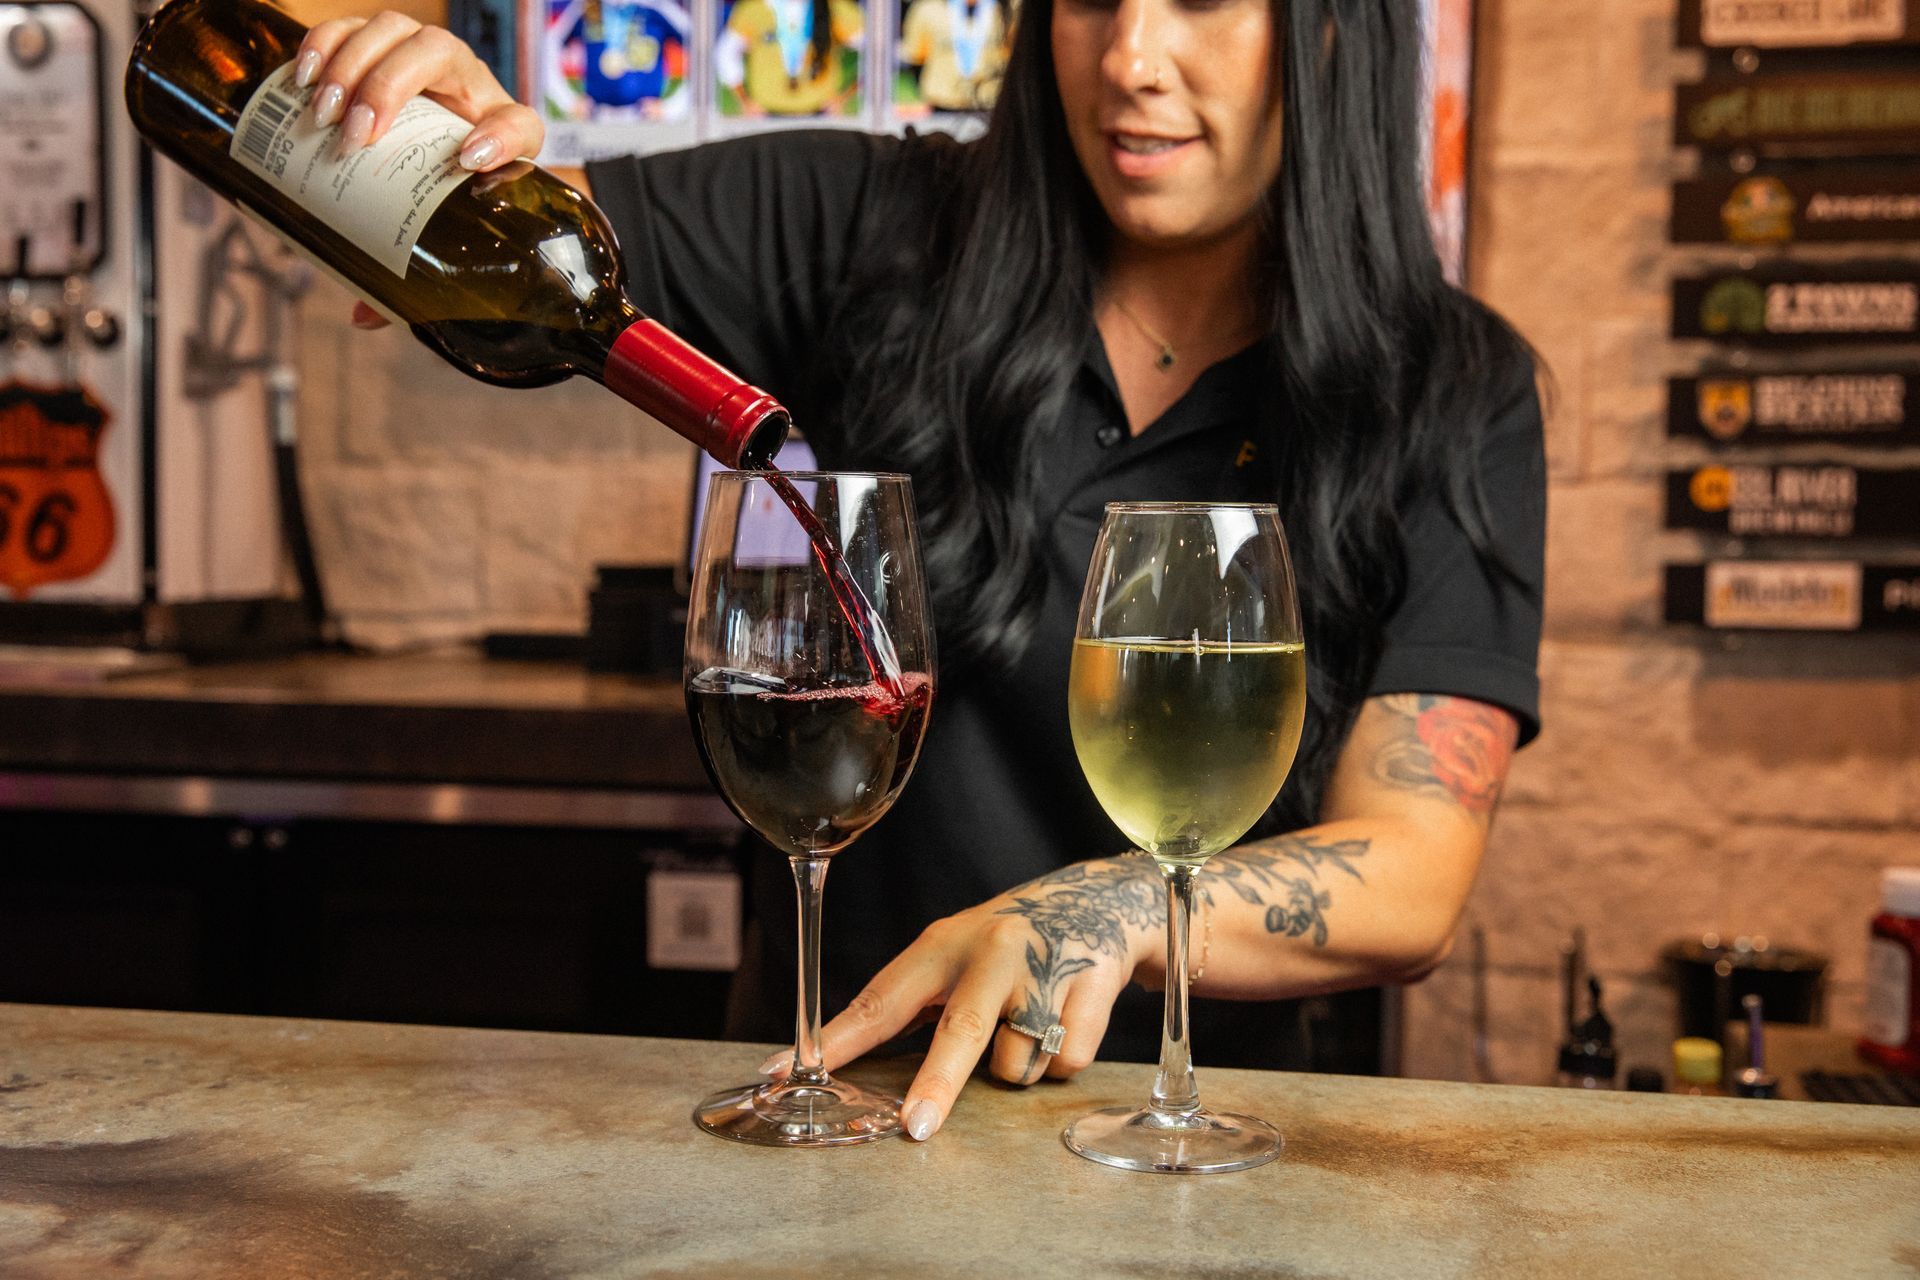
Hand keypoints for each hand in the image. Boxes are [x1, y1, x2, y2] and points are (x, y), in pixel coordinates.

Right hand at [295, 12, 541, 330]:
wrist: (437, 152)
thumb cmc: (440, 190)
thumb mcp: (436, 226)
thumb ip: (410, 271)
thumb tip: (363, 316)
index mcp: (500, 129)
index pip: (519, 124)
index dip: (501, 136)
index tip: (471, 162)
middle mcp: (466, 83)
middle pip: (438, 53)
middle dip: (391, 89)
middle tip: (356, 136)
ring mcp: (421, 55)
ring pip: (393, 31)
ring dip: (353, 65)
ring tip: (324, 113)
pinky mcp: (378, 44)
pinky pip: (353, 25)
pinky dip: (325, 42)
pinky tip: (302, 75)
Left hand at [790, 856, 1168, 1141]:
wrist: (1098, 903)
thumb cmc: (1008, 942)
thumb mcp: (955, 952)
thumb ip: (917, 1000)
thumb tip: (861, 1061)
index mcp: (943, 945)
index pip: (882, 999)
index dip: (840, 1040)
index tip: (794, 1070)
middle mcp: (991, 953)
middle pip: (962, 1028)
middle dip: (937, 1082)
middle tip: (916, 1126)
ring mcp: (1044, 970)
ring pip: (1017, 1061)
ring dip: (1016, 1068)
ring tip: (1027, 1029)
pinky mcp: (1091, 987)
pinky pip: (1066, 1063)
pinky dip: (1060, 1061)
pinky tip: (1063, 1024)